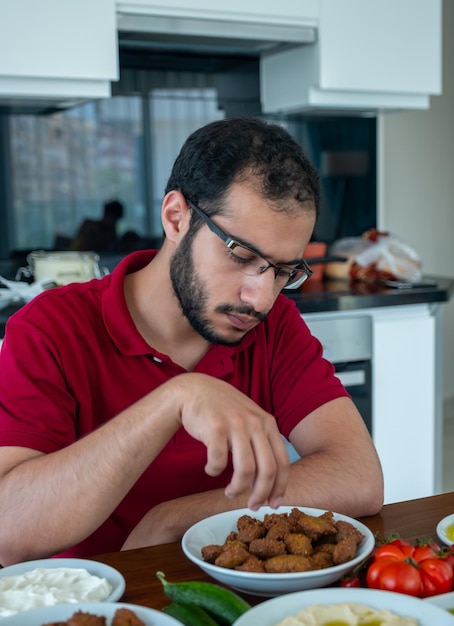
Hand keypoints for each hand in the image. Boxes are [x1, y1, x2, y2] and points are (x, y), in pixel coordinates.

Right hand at [172, 374, 289, 509]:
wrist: (193, 390)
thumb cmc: (222, 410)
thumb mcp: (249, 419)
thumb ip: (260, 443)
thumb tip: (267, 481)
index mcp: (267, 423)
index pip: (282, 461)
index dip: (280, 487)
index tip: (274, 504)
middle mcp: (255, 422)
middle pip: (268, 469)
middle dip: (261, 494)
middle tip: (252, 506)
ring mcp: (236, 424)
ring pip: (245, 470)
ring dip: (237, 488)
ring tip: (229, 492)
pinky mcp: (216, 427)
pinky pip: (219, 461)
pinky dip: (214, 471)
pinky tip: (210, 468)